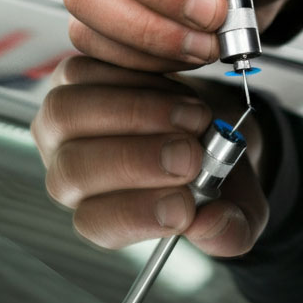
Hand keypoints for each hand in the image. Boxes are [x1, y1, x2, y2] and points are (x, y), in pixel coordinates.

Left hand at [31, 55, 268, 255]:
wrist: (208, 120)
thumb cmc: (213, 169)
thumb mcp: (239, 208)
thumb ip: (230, 231)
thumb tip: (210, 226)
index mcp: (102, 213)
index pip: (96, 222)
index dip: (136, 216)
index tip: (184, 207)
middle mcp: (71, 172)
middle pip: (73, 170)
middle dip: (135, 162)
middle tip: (191, 155)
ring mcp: (63, 122)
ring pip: (69, 115)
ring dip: (136, 113)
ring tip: (194, 117)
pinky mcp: (72, 76)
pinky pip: (86, 71)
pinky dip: (135, 78)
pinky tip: (176, 88)